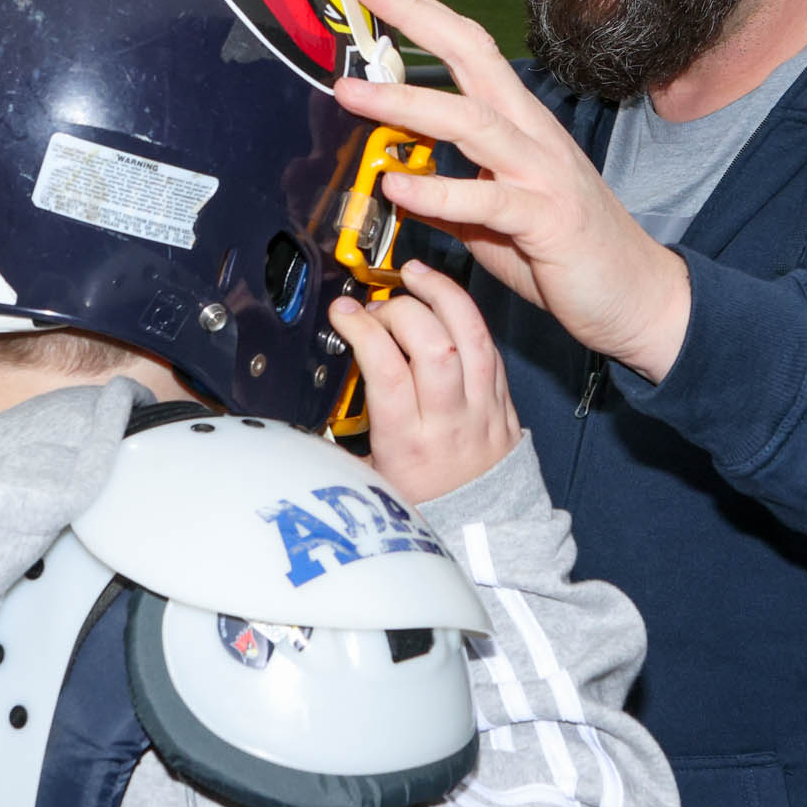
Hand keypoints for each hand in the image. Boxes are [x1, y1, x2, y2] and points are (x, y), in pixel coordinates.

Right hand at [327, 260, 521, 504]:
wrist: (482, 531)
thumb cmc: (423, 505)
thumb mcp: (369, 477)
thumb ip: (340, 440)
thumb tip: (304, 409)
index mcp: (408, 442)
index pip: (388, 370)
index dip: (363, 330)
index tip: (343, 313)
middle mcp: (448, 420)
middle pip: (433, 344)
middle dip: (399, 310)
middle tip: (375, 307)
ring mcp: (481, 407)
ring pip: (470, 335)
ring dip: (441, 294)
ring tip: (414, 274)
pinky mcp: (502, 399)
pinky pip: (489, 345)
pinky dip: (465, 315)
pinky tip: (445, 299)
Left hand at [329, 0, 692, 381]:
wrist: (635, 296)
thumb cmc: (564, 253)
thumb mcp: (491, 218)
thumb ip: (447, 194)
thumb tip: (397, 179)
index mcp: (518, 124)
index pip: (467, 51)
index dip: (421, 12)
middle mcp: (531, 134)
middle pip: (471, 58)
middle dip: (415, 17)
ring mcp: (542, 173)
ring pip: (471, 121)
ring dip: (407, 103)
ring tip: (352, 94)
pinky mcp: (548, 220)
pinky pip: (486, 199)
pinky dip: (439, 191)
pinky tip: (398, 185)